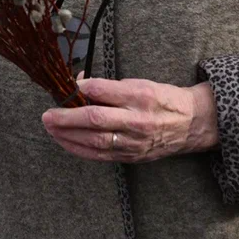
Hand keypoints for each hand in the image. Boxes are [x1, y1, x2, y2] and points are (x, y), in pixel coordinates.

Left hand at [42, 78, 218, 163]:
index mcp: (139, 95)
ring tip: (51, 128)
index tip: (65, 86)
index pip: (102, 90)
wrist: (192, 124)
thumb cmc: (163, 99)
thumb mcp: (140, 83)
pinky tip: (65, 142)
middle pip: (95, 118)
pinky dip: (79, 149)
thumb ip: (110, 86)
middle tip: (47, 115)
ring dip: (68, 135)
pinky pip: (101, 155)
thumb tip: (80, 83)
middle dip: (66, 117)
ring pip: (95, 140)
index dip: (80, 88)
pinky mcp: (132, 156)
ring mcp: (134, 141)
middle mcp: (137, 120)